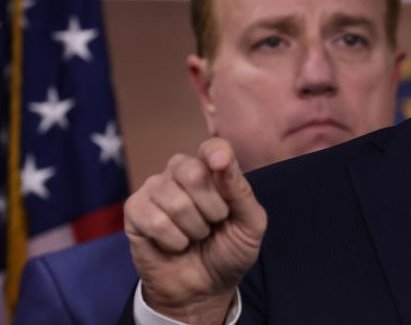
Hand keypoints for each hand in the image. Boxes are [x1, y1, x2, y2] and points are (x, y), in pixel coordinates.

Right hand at [124, 138, 266, 323]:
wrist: (203, 288)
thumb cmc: (228, 251)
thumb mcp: (249, 225)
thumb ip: (240, 192)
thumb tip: (221, 160)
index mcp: (212, 170)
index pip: (212, 147)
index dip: (216, 153)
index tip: (220, 164)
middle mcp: (181, 172)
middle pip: (193, 171)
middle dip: (212, 207)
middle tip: (213, 224)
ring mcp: (155, 189)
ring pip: (175, 200)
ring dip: (193, 229)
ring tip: (194, 237)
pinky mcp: (134, 210)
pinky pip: (155, 220)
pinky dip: (172, 240)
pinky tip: (174, 244)